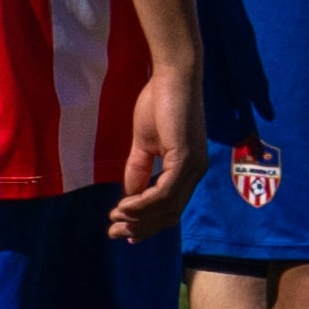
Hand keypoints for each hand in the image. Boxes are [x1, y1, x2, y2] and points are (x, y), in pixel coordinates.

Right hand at [111, 58, 205, 246]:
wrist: (172, 75)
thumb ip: (138, 170)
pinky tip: (123, 206)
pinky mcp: (186, 159)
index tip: (123, 232)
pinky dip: (142, 204)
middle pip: (168, 214)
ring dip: (138, 218)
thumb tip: (128, 197)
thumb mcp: (144, 143)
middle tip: (113, 233)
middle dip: (140, 227)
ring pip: (166, 208)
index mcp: (187, 170)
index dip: (147, 223)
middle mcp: (195, 173)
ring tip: (114, 220)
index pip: (169, 208)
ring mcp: (193, 168)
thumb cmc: (159, 102)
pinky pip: (163, 193)